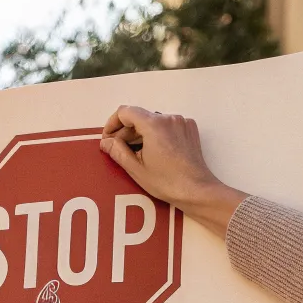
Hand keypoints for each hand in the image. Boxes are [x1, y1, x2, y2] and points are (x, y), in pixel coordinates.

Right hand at [100, 106, 246, 238]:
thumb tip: (106, 142)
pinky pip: (167, 126)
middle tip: (118, 150)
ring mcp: (181, 122)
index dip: (112, 123)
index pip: (125, 112)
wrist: (197, 190)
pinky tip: (155, 152)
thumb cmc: (167, 182)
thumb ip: (117, 151)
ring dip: (141, 133)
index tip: (108, 138)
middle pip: (139, 116)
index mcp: (153, 124)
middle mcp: (168, 118)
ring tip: (136, 153)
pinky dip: (157, 134)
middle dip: (126, 131)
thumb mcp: (136, 169)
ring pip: (153, 121)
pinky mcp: (189, 129)